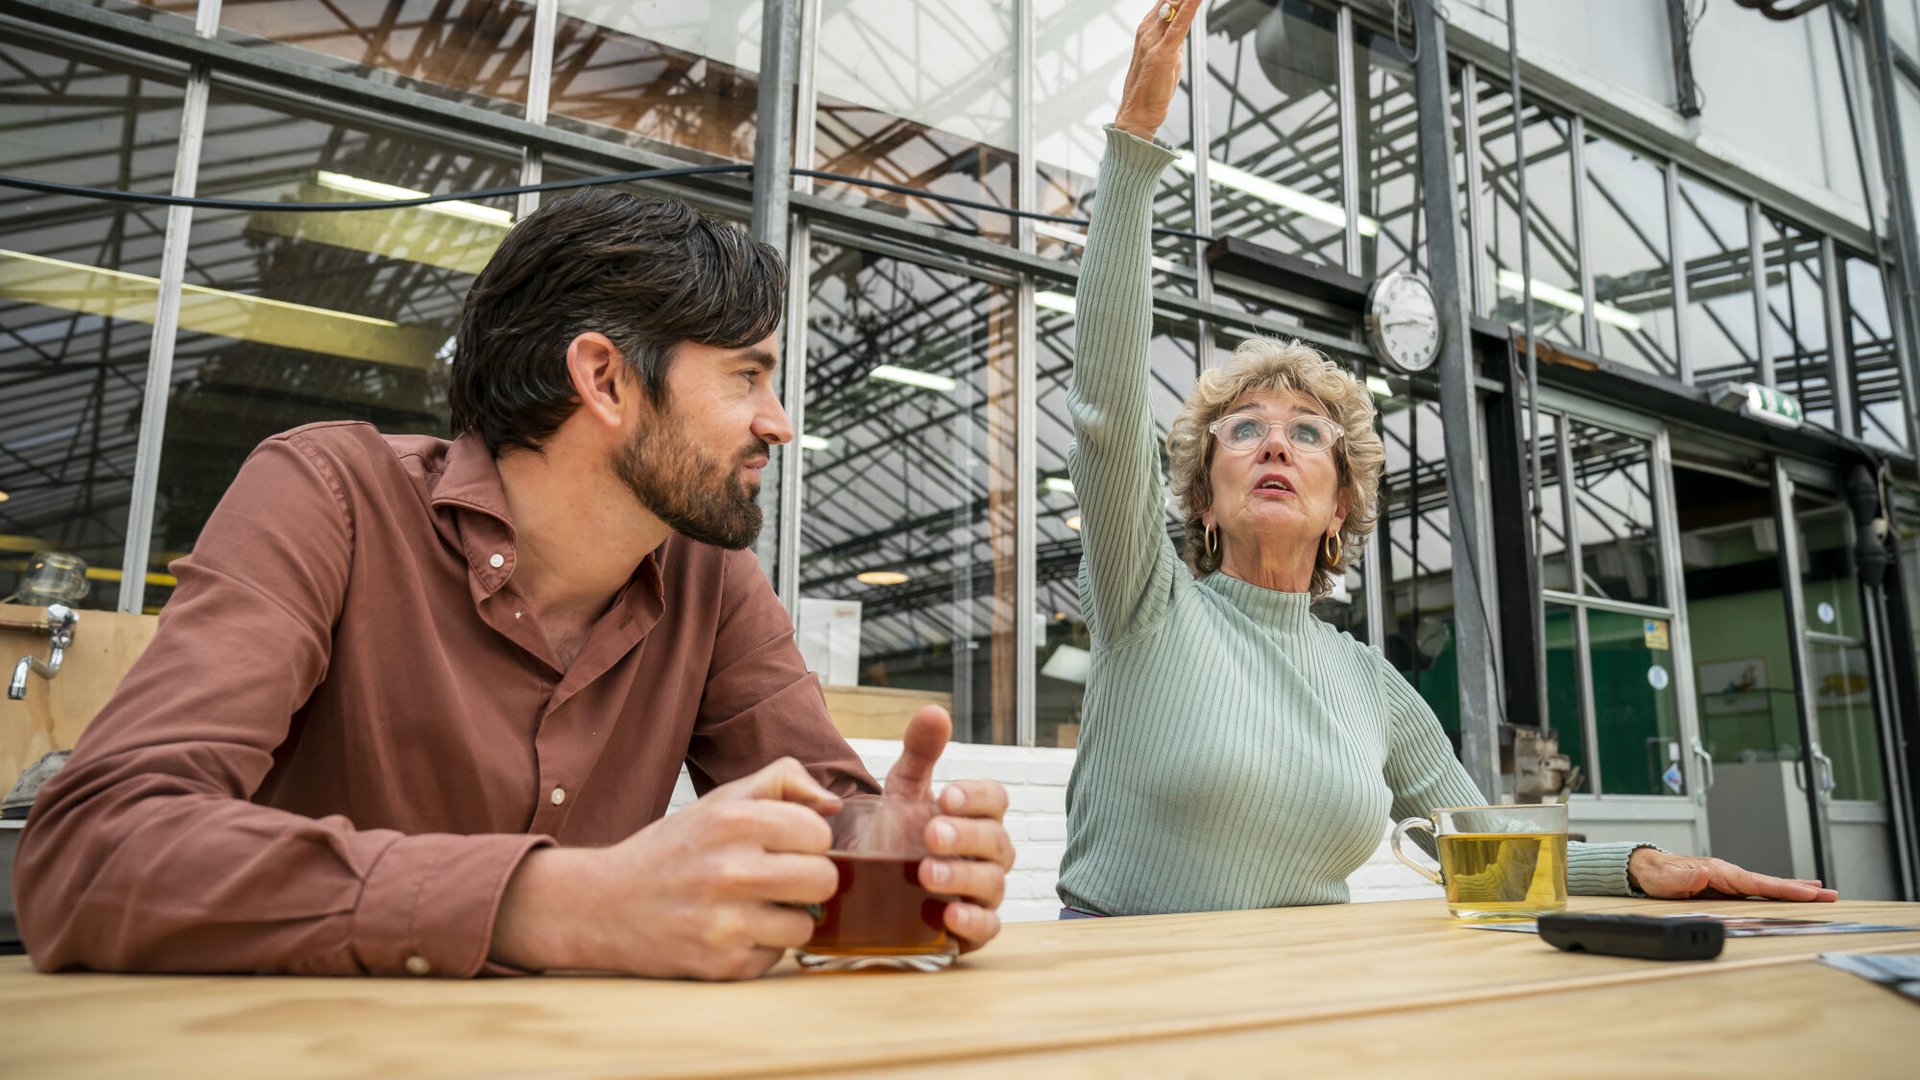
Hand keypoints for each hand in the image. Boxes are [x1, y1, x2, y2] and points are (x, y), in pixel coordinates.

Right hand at [490, 757, 843, 979]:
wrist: (604, 905)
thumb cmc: (672, 850)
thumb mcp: (720, 799)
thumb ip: (782, 781)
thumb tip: (834, 805)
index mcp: (736, 821)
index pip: (820, 833)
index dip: (805, 840)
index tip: (782, 845)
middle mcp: (732, 871)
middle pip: (824, 880)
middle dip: (806, 879)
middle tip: (777, 878)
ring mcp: (727, 923)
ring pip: (806, 925)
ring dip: (786, 918)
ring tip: (753, 906)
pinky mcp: (723, 966)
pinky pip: (776, 957)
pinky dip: (760, 947)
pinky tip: (731, 931)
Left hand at [883, 706, 1014, 953]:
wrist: (869, 883)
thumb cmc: (897, 832)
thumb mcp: (903, 790)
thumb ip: (920, 752)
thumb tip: (935, 711)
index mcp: (977, 814)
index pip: (995, 799)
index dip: (976, 797)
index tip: (946, 796)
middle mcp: (987, 853)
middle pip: (996, 841)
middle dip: (966, 836)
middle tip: (930, 834)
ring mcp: (982, 892)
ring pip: (993, 884)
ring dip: (962, 877)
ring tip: (925, 874)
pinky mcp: (972, 929)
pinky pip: (989, 929)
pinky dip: (974, 922)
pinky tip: (948, 914)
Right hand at [1114, 0, 1201, 141]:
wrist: (1138, 113)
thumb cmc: (1152, 88)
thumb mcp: (1168, 55)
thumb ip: (1175, 37)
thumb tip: (1185, 24)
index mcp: (1147, 30)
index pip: (1166, 1)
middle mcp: (1147, 31)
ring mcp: (1153, 41)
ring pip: (1173, 6)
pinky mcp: (1163, 53)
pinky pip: (1179, 25)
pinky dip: (1190, 8)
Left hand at [1627, 848, 1838, 902]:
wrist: (1647, 868)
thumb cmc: (1657, 875)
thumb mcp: (1668, 879)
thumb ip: (1687, 877)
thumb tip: (1708, 872)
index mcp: (1721, 872)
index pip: (1759, 883)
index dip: (1785, 889)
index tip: (1810, 893)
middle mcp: (1730, 874)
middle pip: (1771, 883)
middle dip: (1802, 889)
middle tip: (1833, 895)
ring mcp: (1730, 881)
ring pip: (1768, 887)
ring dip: (1795, 890)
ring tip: (1823, 894)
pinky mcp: (1728, 888)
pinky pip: (1759, 891)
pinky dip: (1779, 893)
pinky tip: (1792, 895)